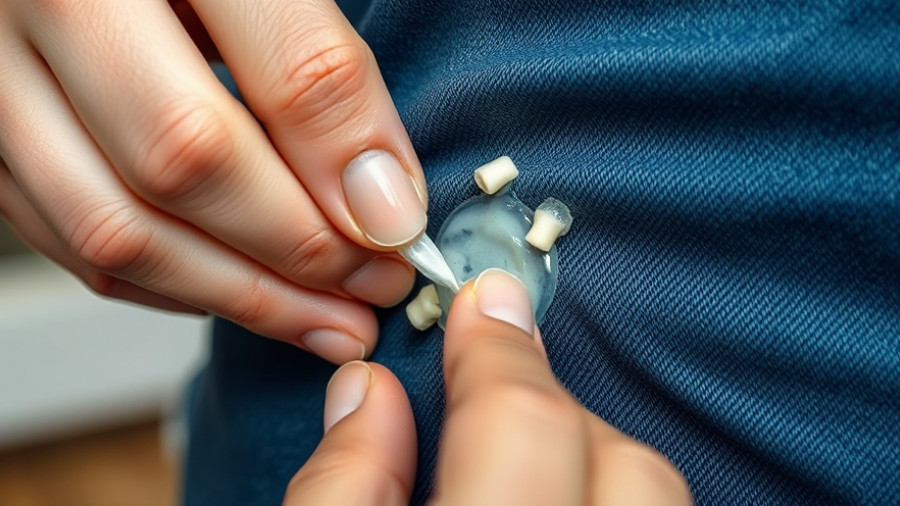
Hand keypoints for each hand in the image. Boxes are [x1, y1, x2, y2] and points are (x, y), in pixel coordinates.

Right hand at [0, 1, 428, 363]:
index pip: (281, 70)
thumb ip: (316, 64)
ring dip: (239, 293)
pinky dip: (166, 282)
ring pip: (114, 226)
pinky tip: (237, 290)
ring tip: (325, 321)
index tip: (400, 227)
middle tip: (373, 287)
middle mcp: (48, 4)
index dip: (352, 164)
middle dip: (299, 249)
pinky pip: (67, 236)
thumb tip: (378, 200)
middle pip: (185, 163)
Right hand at [285, 269, 692, 504]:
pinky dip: (606, 495)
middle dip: (558, 415)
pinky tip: (553, 501)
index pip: (525, 425)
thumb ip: (342, 484)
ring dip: (591, 462)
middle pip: (629, 465)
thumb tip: (370, 390)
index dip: (497, 351)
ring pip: (655, 496)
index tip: (479, 305)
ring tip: (518, 473)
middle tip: (489, 415)